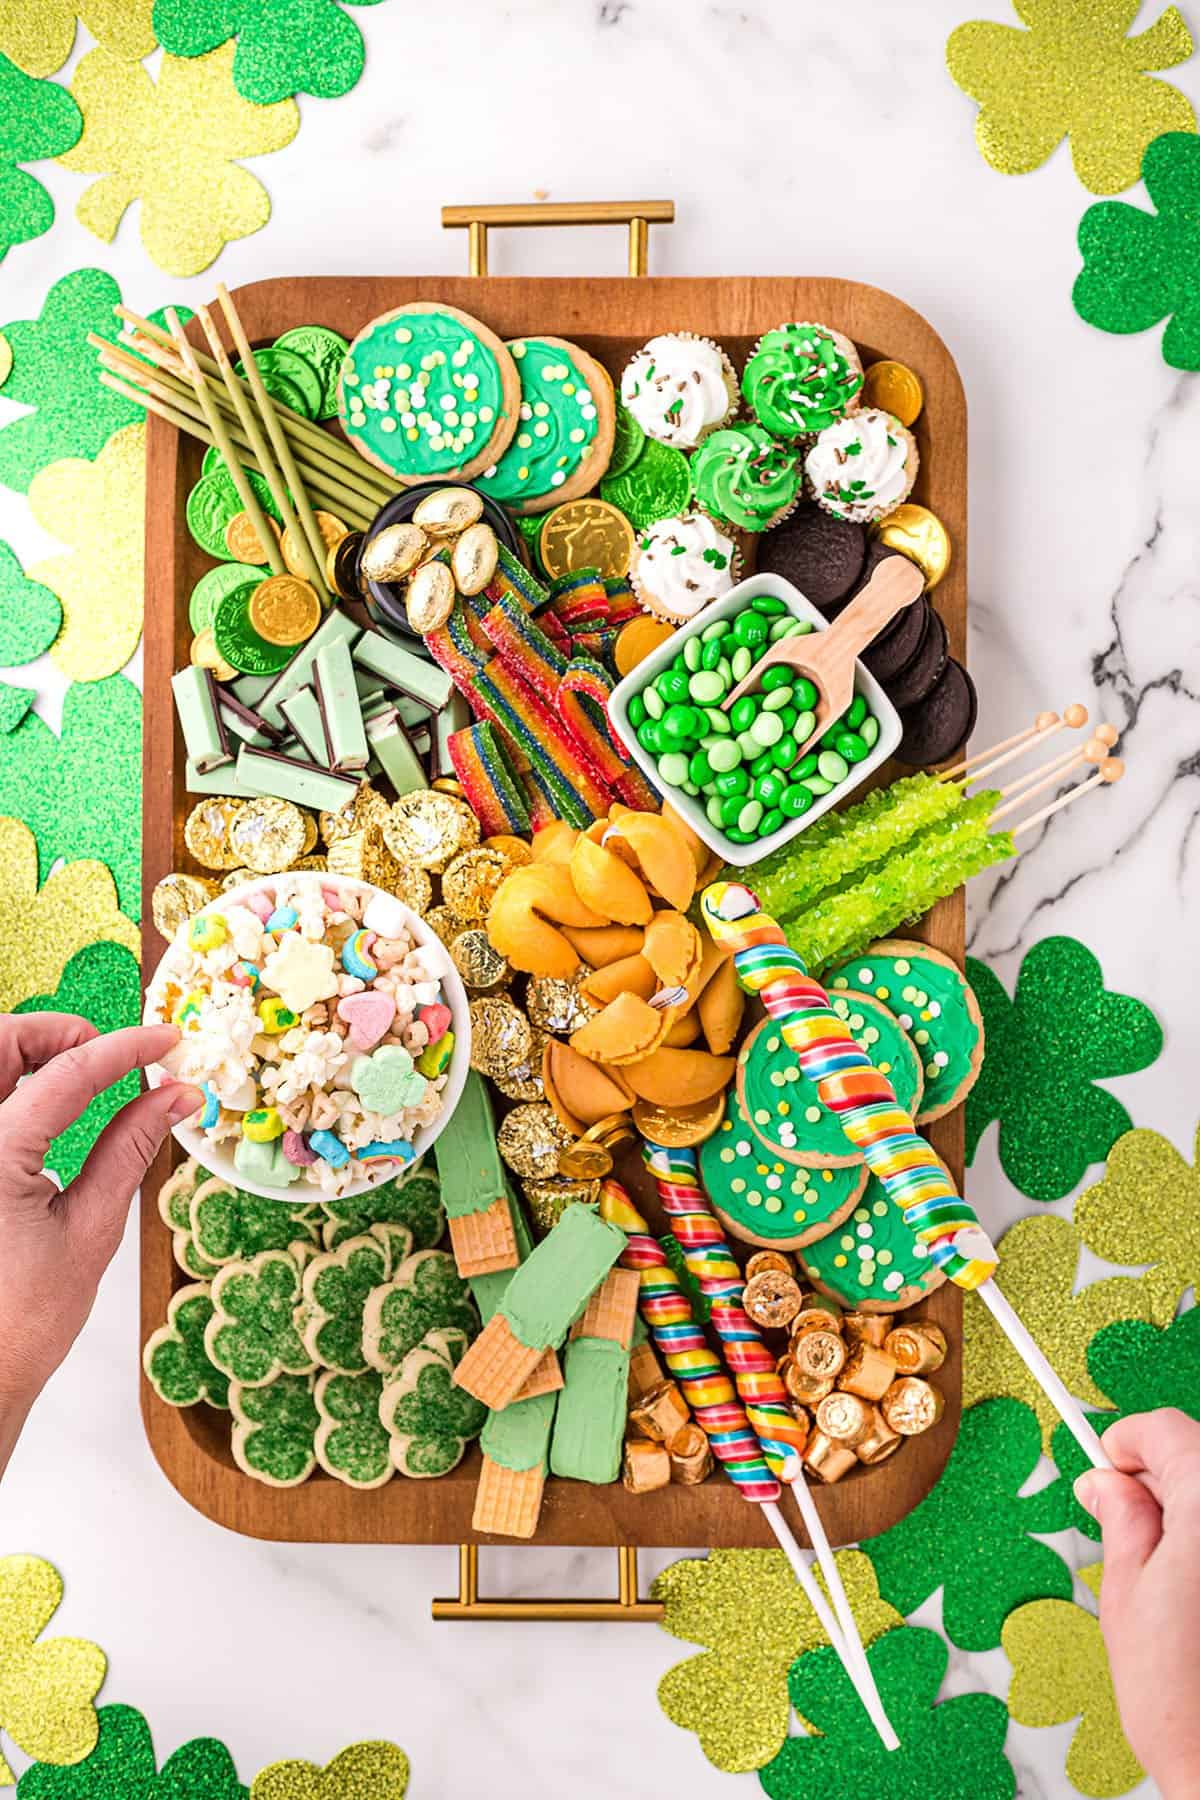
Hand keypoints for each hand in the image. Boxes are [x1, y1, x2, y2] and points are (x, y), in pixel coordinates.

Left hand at [0, 1013, 200, 1470]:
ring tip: (81, 1074)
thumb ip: (131, 1148)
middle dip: (56, 1032)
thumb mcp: (91, 1229)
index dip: (125, 1049)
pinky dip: (9, 1088)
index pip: (66, 1073)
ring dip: (26, 1054)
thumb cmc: (23, 1324)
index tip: (167, 1040)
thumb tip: (176, 1095)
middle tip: (109, 1052)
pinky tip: (42, 1106)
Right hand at [1074, 1410, 1199, 1797]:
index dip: (1129, 1442)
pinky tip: (1193, 1587)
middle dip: (1159, 1477)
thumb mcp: (1128, 1591)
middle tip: (1124, 1519)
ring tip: (1162, 1566)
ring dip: (1189, 1511)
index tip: (1106, 1465)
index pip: (1168, 1431)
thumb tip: (1107, 1483)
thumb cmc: (1178, 1696)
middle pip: (1199, 1457)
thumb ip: (1121, 1519)